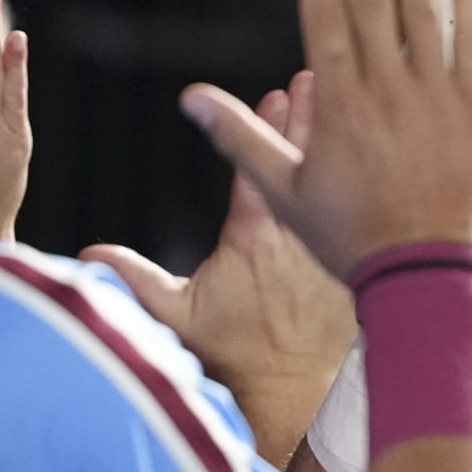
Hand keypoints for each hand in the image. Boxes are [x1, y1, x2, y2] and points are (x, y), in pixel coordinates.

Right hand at [82, 73, 356, 466]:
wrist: (290, 392)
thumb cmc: (232, 353)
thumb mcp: (177, 318)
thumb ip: (136, 282)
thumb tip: (90, 255)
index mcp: (255, 240)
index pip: (260, 172)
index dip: (267, 131)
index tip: (277, 94)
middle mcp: (297, 237)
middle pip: (307, 165)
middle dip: (309, 119)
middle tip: (317, 79)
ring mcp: (328, 247)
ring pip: (339, 182)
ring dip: (342, 138)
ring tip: (351, 98)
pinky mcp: (352, 261)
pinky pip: (365, 211)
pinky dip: (371, 176)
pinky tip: (380, 148)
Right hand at [181, 0, 471, 279]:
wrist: (425, 277)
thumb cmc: (352, 240)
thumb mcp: (285, 193)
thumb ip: (240, 138)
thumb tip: (191, 97)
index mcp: (338, 106)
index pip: (323, 19)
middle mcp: (385, 90)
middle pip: (368, 1)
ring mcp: (435, 97)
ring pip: (422, 11)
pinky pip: (471, 44)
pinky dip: (465, 0)